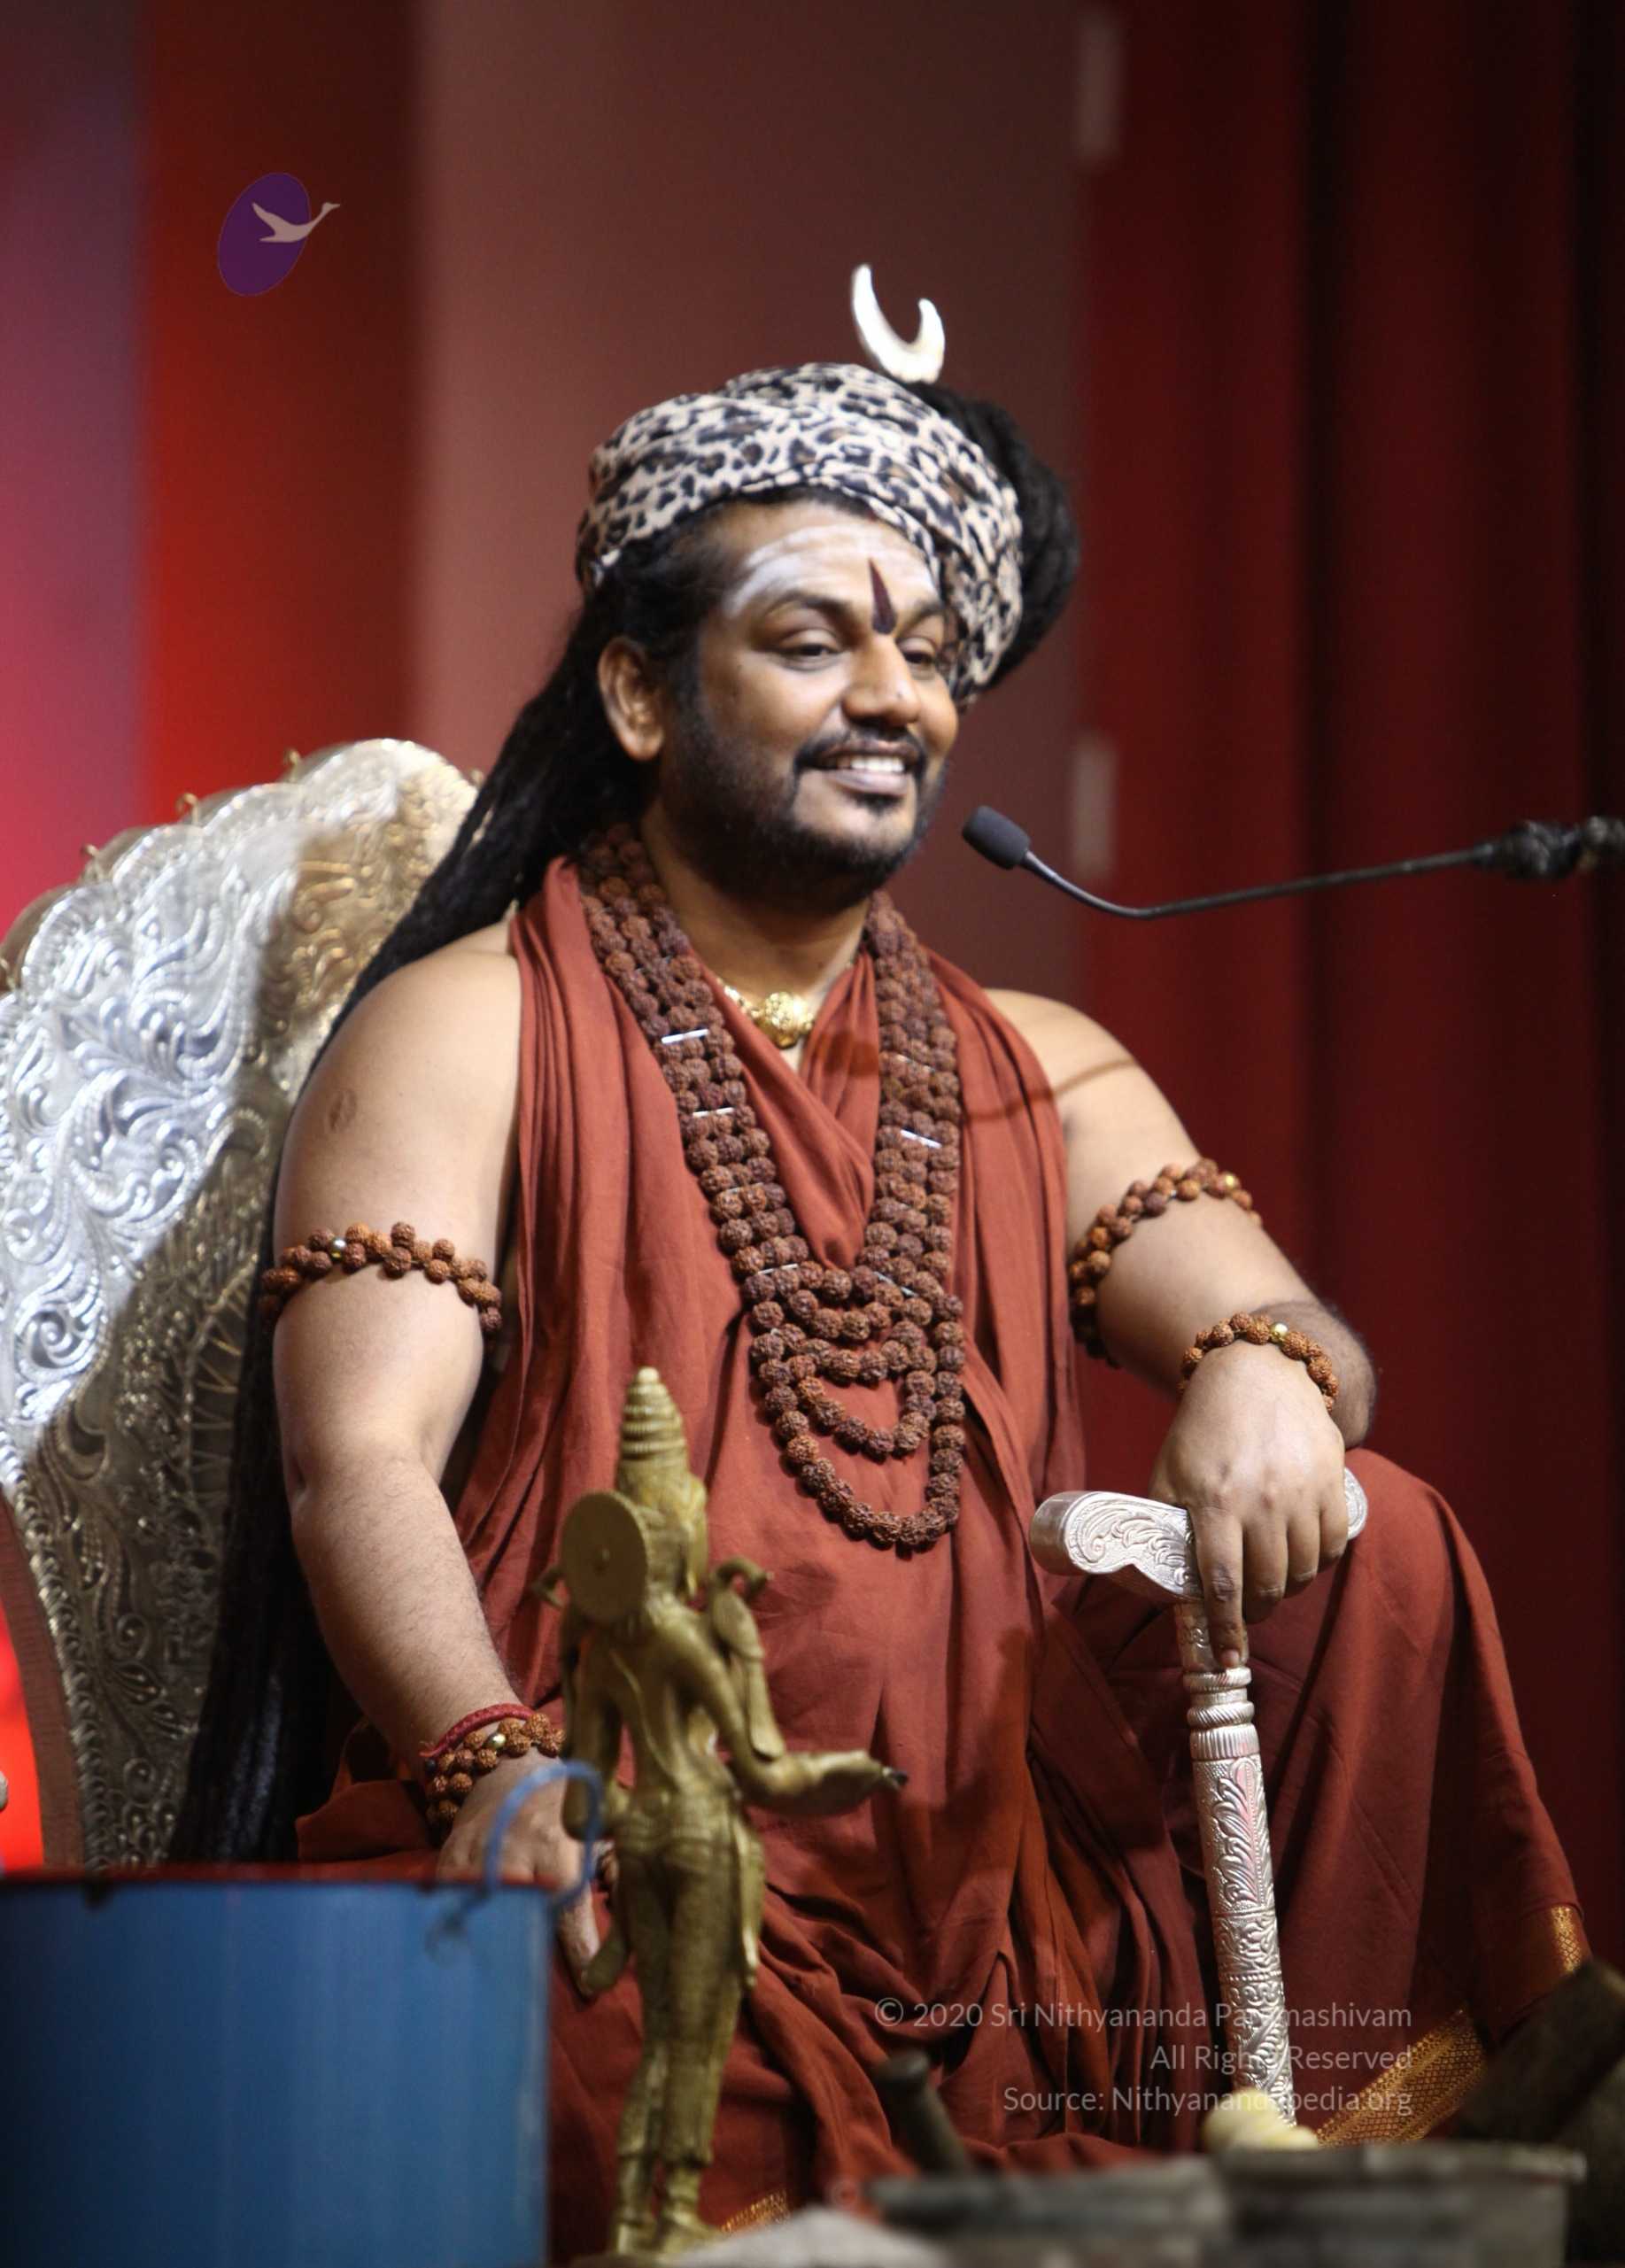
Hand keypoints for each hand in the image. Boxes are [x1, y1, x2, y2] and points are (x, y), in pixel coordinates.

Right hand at [435, 1755, 601, 1978]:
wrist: (511, 1773)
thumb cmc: (567, 1811)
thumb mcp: (598, 1832)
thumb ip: (614, 1877)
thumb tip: (630, 1937)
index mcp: (555, 1842)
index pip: (566, 1909)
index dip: (579, 1951)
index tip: (590, 1989)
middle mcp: (512, 1846)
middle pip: (516, 1914)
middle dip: (527, 1951)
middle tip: (535, 1988)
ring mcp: (475, 1852)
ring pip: (479, 1911)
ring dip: (491, 1944)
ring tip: (498, 1984)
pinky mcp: (449, 1856)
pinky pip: (449, 1901)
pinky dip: (459, 1926)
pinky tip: (469, 1951)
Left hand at [1149, 1341, 1348, 1668]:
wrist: (1257, 1375)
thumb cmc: (1202, 1430)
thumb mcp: (1168, 1474)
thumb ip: (1166, 1526)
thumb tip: (1162, 1584)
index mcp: (1215, 1500)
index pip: (1223, 1583)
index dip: (1226, 1629)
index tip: (1228, 1658)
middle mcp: (1263, 1500)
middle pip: (1267, 1585)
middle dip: (1254, 1609)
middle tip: (1244, 1610)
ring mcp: (1303, 1492)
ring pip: (1303, 1571)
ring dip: (1285, 1587)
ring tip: (1269, 1579)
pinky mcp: (1333, 1483)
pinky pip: (1333, 1546)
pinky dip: (1317, 1562)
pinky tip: (1299, 1556)